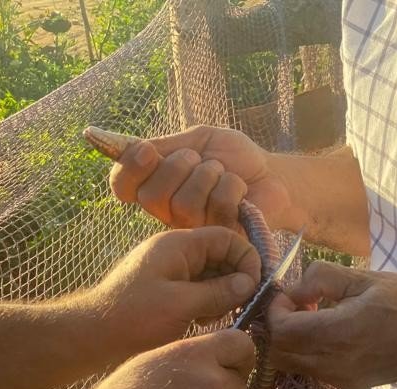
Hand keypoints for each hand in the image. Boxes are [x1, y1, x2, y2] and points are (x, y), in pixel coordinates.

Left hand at [75, 226, 260, 362]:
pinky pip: (199, 288)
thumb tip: (250, 284)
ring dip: (221, 295)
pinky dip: (207, 303)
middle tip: (240, 307)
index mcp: (178, 244)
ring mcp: (171, 269)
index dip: (246, 258)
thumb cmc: (135, 317)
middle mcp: (175, 251)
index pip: (226, 237)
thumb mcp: (182, 305)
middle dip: (235, 279)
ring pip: (212, 274)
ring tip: (213, 317)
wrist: (95, 334)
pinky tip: (201, 320)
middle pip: (221, 255)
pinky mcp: (167, 288)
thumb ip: (219, 292)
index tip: (254, 287)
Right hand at [108, 126, 291, 231]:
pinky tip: (241, 193)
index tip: (147, 150)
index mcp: (158, 186)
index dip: (128, 169)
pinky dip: (231, 187)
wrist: (274, 176)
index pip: (122, 186)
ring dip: (209, 176)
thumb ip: (166, 145)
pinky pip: (215, 207)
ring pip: (184, 203)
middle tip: (202, 161)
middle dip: (179, 167)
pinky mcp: (221, 239)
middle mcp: (170, 214)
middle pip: (152, 197)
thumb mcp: (199, 141)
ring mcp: (195, 231)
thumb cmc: (236, 159)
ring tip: (224, 175)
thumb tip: (127, 145)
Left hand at [266, 262, 396, 388]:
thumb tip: (294, 290)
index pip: (281, 331)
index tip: (291, 294)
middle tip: (299, 306)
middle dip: (278, 327)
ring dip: (291, 342)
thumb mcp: (365, 278)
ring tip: (315, 318)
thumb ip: (323, 278)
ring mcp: (340, 379)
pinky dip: (307, 353)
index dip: (275, 310)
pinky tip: (330, 335)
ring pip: (291, 365)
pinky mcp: (347, 385)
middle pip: (278, 354)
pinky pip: (311, 371)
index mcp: (338, 333)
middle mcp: (334, 363)